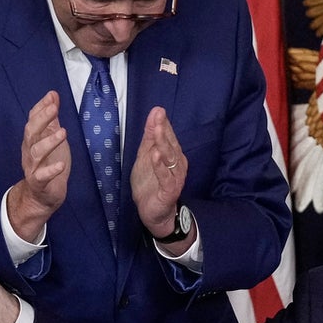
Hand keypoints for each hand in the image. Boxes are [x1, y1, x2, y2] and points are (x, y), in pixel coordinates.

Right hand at [7, 91, 69, 240]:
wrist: (41, 197)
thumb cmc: (48, 164)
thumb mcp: (51, 139)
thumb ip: (51, 120)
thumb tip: (53, 96)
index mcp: (32, 140)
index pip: (33, 120)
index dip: (41, 108)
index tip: (52, 96)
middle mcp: (29, 152)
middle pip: (31, 133)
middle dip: (41, 119)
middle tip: (54, 109)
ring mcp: (32, 168)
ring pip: (36, 153)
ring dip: (48, 142)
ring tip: (63, 132)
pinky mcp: (39, 184)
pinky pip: (42, 176)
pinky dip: (51, 171)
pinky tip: (61, 165)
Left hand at [130, 106, 187, 238]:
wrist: (153, 212)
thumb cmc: (150, 184)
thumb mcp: (145, 157)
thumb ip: (149, 137)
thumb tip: (155, 113)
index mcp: (172, 155)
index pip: (168, 136)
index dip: (163, 123)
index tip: (157, 110)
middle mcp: (177, 164)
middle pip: (170, 145)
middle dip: (163, 130)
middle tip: (158, 116)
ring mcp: (175, 177)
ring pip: (170, 158)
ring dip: (163, 144)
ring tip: (156, 131)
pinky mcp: (170, 190)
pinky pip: (166, 177)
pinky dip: (160, 167)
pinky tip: (156, 156)